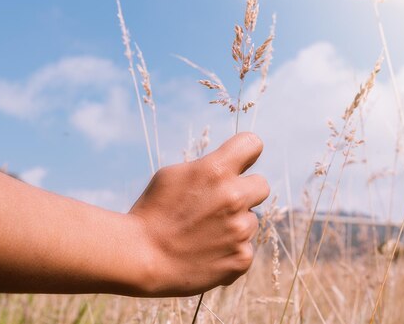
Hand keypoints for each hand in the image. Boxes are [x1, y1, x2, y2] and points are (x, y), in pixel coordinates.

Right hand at [129, 132, 268, 295]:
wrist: (141, 258)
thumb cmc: (152, 212)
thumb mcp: (171, 175)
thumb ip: (206, 167)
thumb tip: (229, 166)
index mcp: (216, 170)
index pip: (252, 144)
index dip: (246, 152)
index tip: (239, 161)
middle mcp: (233, 197)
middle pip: (261, 184)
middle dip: (244, 191)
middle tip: (219, 203)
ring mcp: (240, 230)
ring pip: (251, 220)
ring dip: (234, 223)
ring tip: (204, 233)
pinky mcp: (242, 258)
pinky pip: (245, 247)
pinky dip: (230, 250)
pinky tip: (206, 252)